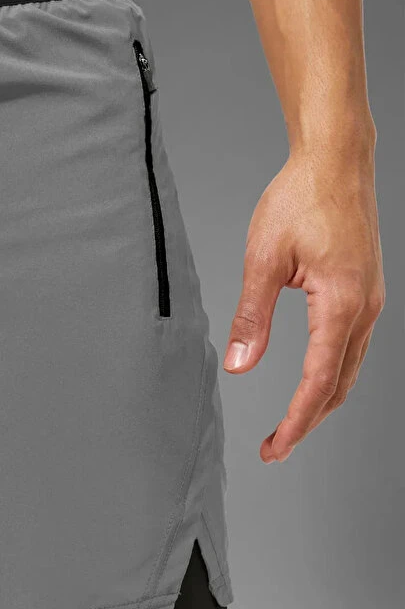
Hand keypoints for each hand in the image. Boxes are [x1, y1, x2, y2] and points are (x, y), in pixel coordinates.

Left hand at [223, 139, 384, 463]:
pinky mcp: (366, 289)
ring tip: (292, 421)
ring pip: (349, 368)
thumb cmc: (300, 198)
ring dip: (322, 400)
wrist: (336, 160)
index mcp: (340, 304)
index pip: (318, 383)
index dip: (295, 422)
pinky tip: (315, 377)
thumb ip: (251, 317)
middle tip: (276, 446)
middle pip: (339, 385)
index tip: (274, 447)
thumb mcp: (263, 259)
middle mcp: (364, 308)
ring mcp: (370, 299)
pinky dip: (333, 372)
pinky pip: (353, 346)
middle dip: (308, 420)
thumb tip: (239, 365)